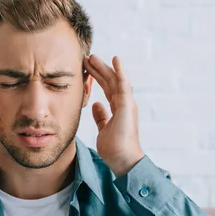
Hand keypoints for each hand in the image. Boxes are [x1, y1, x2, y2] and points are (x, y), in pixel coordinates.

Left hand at [83, 54, 144, 177]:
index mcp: (118, 109)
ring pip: (115, 80)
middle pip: (110, 81)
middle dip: (99, 69)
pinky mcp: (127, 105)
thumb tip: (96, 105)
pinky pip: (123, 85)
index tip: (87, 68)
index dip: (98, 77)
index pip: (107, 88)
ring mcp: (126, 103)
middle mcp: (123, 104)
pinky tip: (115, 60)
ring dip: (104, 67)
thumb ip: (101, 116)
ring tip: (93, 56)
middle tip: (88, 57)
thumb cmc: (114, 148)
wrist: (122, 159)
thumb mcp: (103, 128)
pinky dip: (120, 71)